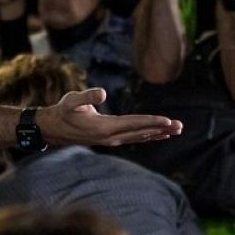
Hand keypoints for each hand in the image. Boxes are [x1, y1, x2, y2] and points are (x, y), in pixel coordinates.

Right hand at [37, 88, 183, 145]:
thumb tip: (102, 94)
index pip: (133, 124)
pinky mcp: (111, 139)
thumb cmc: (63, 111)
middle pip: (141, 132)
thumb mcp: (71, 100)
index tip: (167, 121)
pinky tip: (159, 135)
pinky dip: (148, 135)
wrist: (53, 128)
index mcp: (104, 128)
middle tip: (180, 126)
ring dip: (158, 133)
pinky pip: (134, 138)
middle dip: (161, 129)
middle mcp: (110, 137)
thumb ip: (87, 96)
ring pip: (139, 137)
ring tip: (176, 130)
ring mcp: (111, 140)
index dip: (151, 122)